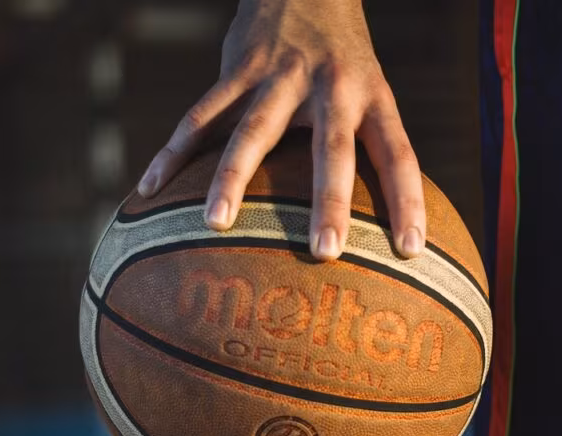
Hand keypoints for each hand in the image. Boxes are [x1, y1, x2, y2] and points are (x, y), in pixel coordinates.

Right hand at [136, 0, 425, 260]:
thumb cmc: (345, 59)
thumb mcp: (372, 91)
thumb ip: (371, 145)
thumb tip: (383, 217)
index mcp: (372, 97)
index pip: (399, 154)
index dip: (407, 201)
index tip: (412, 251)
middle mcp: (331, 87)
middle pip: (332, 149)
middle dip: (330, 201)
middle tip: (325, 251)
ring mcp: (281, 76)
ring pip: (253, 131)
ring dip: (233, 178)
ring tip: (217, 223)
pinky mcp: (237, 68)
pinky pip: (200, 116)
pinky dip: (174, 153)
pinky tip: (150, 190)